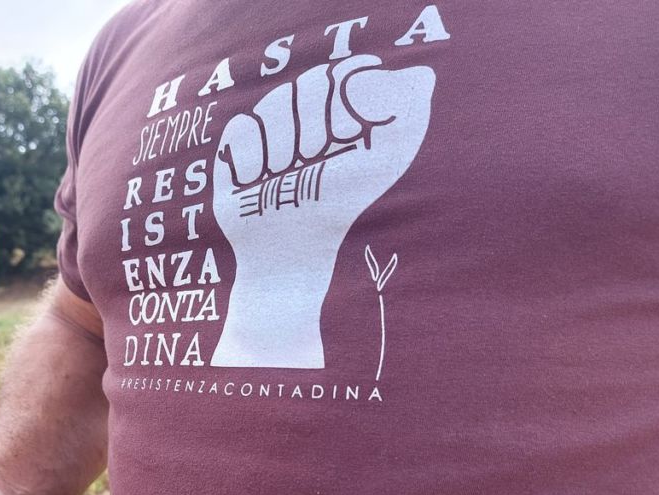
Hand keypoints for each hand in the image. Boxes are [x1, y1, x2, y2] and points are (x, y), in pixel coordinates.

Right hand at [211, 56, 435, 367]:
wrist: (291, 256)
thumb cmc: (337, 214)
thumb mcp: (379, 167)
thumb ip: (406, 121)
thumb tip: (423, 77)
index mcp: (339, 117)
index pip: (341, 74)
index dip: (344, 99)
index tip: (350, 136)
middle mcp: (302, 120)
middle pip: (304, 87)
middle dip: (313, 130)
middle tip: (314, 163)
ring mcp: (267, 133)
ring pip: (271, 105)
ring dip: (283, 148)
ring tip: (284, 178)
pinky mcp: (235, 150)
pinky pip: (242, 126)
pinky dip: (252, 156)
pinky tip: (257, 181)